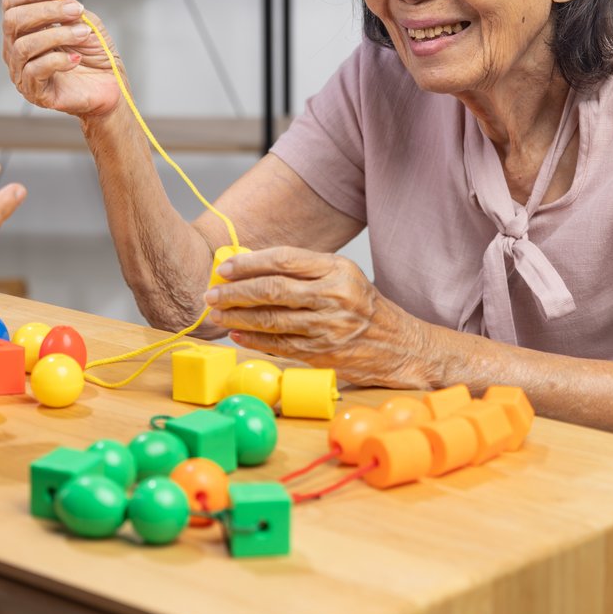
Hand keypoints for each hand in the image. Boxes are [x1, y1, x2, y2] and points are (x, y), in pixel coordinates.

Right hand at [1, 0, 121, 120]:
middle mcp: (17, 49)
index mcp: (25, 30)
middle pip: (13, 21)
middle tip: (76, 10)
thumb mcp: (84, 22)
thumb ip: (67, 5)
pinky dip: (58, 60)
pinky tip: (76, 59)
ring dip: (58, 35)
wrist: (110, 86)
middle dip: (46, 10)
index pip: (11, 4)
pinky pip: (35, 70)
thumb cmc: (94, 55)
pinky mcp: (35, 92)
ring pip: (24, 46)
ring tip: (83, 33)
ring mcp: (23, 72)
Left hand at [202, 246, 437, 388]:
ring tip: (218, 314)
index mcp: (337, 268)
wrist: (400, 345)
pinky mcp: (324, 353)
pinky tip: (238, 333)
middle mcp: (334, 296)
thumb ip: (303, 270)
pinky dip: (254, 339)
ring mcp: (329, 327)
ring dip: (239, 317)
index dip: (248, 263)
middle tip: (212, 293)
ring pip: (272, 319)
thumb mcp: (341, 275)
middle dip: (235, 292)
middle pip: (273, 289)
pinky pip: (280, 345)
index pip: (283, 260)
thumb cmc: (363, 306)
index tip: (224, 268)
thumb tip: (251, 269)